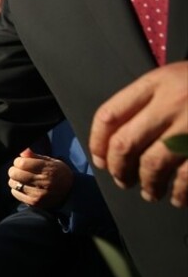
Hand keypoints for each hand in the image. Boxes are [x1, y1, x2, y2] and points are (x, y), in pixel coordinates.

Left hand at [8, 148, 74, 208]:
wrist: (70, 192)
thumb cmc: (58, 173)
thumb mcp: (50, 161)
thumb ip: (34, 156)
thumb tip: (23, 150)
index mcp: (47, 169)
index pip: (21, 163)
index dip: (18, 161)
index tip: (21, 162)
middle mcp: (43, 182)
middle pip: (14, 173)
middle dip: (15, 170)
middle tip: (20, 170)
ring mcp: (38, 194)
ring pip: (13, 183)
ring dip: (15, 180)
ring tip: (23, 179)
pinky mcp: (34, 202)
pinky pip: (15, 193)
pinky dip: (16, 189)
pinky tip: (25, 187)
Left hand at [89, 62, 187, 205]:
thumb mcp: (178, 79)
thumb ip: (149, 101)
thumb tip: (115, 140)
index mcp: (158, 82)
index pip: (110, 114)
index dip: (98, 142)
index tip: (101, 159)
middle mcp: (172, 101)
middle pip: (125, 143)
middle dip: (119, 168)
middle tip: (123, 180)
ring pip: (153, 164)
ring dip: (147, 184)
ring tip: (150, 193)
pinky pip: (185, 177)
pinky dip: (178, 192)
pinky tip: (177, 198)